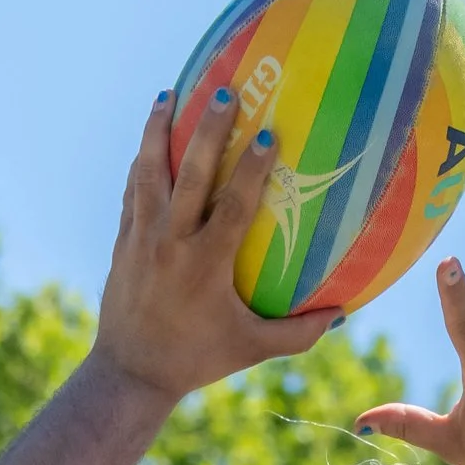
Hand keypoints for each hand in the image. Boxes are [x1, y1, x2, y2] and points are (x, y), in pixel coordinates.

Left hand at [92, 94, 343, 405]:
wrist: (130, 373)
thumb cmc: (196, 360)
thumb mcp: (250, 349)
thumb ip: (296, 334)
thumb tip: (340, 315)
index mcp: (205, 265)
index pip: (232, 206)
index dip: (251, 169)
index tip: (267, 136)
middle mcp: (171, 243)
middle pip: (190, 173)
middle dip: (208, 128)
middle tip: (226, 91)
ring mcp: (142, 238)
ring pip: (149, 171)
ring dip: (158, 129)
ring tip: (169, 93)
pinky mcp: (124, 240)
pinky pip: (133, 190)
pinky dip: (142, 161)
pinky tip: (151, 138)